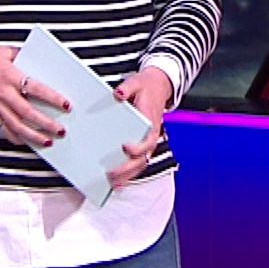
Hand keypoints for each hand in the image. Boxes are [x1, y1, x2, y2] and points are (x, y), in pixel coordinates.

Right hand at [0, 44, 69, 147]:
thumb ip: (25, 58)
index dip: (52, 98)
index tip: (66, 105)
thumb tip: (43, 63)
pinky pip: (4, 129)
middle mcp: (3, 93)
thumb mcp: (6, 52)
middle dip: (46, 124)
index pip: (36, 89)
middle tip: (60, 130)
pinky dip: (16, 138)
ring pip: (17, 126)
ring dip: (34, 136)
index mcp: (9, 76)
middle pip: (28, 113)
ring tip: (48, 141)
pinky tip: (26, 141)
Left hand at [108, 67, 172, 189]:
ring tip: (112, 185)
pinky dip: (128, 174)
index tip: (124, 148)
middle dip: (127, 169)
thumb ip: (127, 88)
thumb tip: (118, 94)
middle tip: (110, 175)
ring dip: (127, 176)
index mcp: (151, 123)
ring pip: (140, 165)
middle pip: (142, 159)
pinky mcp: (142, 145)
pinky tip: (116, 183)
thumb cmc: (145, 87)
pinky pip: (137, 163)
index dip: (137, 147)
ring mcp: (147, 143)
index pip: (147, 141)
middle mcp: (151, 137)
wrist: (158, 87)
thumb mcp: (135, 82)